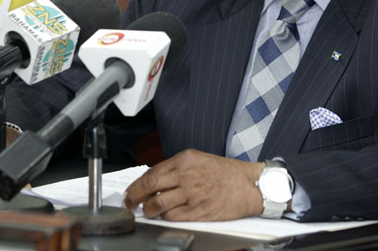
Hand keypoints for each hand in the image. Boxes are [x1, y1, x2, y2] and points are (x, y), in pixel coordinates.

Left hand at [123, 149, 264, 220]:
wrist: (248, 185)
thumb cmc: (225, 172)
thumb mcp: (197, 160)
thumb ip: (175, 168)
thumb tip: (153, 181)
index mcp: (184, 160)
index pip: (151, 172)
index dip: (136, 184)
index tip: (130, 191)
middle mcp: (185, 175)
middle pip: (150, 186)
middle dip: (134, 197)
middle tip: (129, 203)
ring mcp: (192, 194)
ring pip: (158, 204)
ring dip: (148, 210)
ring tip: (147, 212)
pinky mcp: (199, 211)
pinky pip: (173, 216)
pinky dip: (165, 217)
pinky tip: (165, 216)